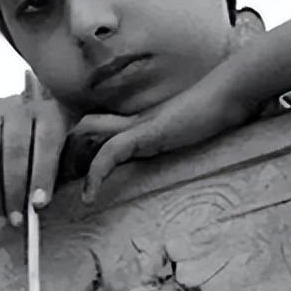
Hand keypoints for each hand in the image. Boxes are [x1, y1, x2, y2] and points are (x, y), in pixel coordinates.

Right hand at [0, 72, 73, 226]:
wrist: (0, 141)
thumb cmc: (36, 158)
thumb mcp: (54, 160)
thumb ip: (51, 177)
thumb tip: (40, 206)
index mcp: (49, 111)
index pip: (48, 140)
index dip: (43, 174)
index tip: (38, 205)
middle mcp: (18, 104)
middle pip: (15, 148)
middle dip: (15, 190)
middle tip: (16, 220)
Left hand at [76, 63, 259, 203]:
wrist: (231, 93)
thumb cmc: (219, 111)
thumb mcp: (191, 132)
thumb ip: (177, 138)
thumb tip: (178, 152)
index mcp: (142, 121)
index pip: (99, 125)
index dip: (81, 144)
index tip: (72, 170)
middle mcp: (134, 119)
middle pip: (83, 126)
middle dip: (67, 151)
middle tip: (59, 181)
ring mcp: (139, 124)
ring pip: (88, 133)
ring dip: (72, 161)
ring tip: (67, 191)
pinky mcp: (147, 132)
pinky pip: (111, 152)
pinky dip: (96, 174)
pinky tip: (90, 197)